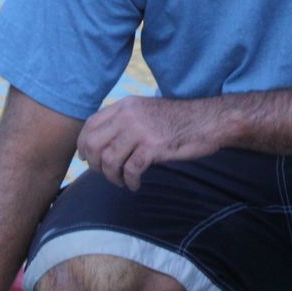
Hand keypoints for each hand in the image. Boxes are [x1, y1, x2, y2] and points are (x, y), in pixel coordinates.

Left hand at [77, 96, 225, 189]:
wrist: (207, 120)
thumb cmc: (178, 119)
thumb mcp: (146, 110)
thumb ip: (125, 120)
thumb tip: (103, 143)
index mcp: (126, 105)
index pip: (91, 124)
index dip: (84, 144)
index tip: (86, 158)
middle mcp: (129, 115)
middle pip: (94, 143)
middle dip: (94, 164)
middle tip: (103, 173)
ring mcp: (140, 131)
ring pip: (109, 160)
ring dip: (112, 176)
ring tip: (122, 182)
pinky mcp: (153, 147)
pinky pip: (130, 170)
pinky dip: (130, 182)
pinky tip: (135, 185)